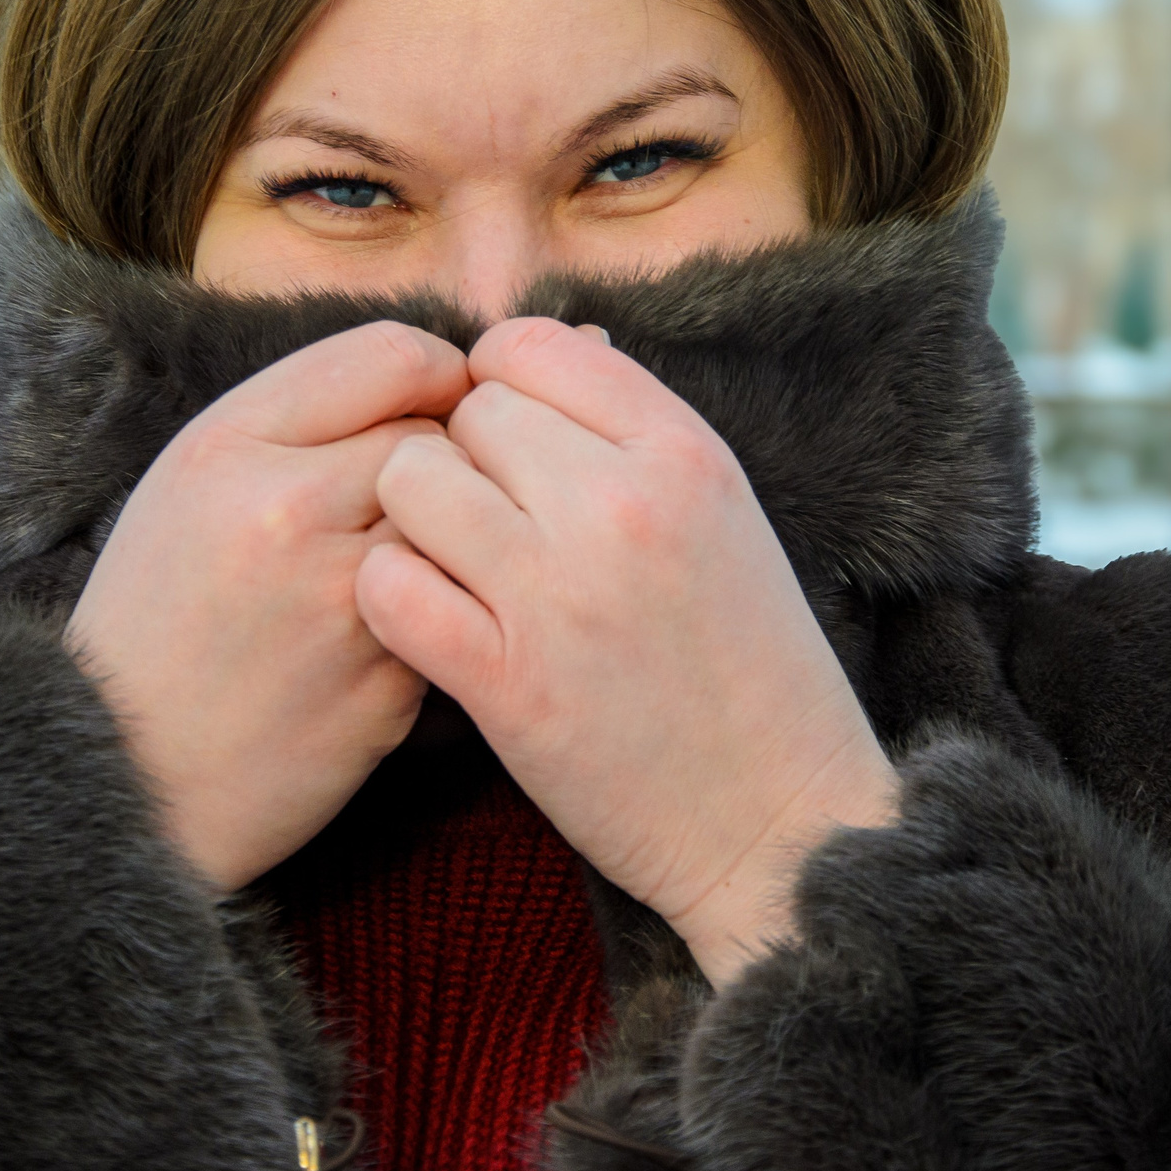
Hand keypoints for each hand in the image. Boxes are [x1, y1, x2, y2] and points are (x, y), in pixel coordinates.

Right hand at [67, 321, 470, 891]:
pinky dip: (449, 613)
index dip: (438, 370)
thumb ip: (301, 417)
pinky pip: (462, 609)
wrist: (133, 774)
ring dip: (456, 534)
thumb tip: (440, 374)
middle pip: (438, 436)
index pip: (392, 355)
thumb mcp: (190, 483)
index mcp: (227, 447)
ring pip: (464, 521)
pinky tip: (400, 632)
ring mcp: (343, 601)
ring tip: (416, 556)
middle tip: (418, 493)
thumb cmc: (164, 615)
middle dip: (447, 456)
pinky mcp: (388, 680)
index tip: (443, 396)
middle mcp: (285, 512)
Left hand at [358, 317, 898, 985]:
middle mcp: (621, 506)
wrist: (781, 825)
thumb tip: (537, 350)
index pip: (532, 346)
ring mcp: (561, 594)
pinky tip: (432, 622)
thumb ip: (631, 430)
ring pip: (411, 482)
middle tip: (494, 523)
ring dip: (417, 520)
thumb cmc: (749, 666)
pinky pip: (389, 587)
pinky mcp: (508, 684)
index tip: (509, 442)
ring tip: (458, 567)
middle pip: (468, 413)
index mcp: (686, 453)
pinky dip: (393, 597)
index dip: (498, 385)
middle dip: (464, 458)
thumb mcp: (723, 514)